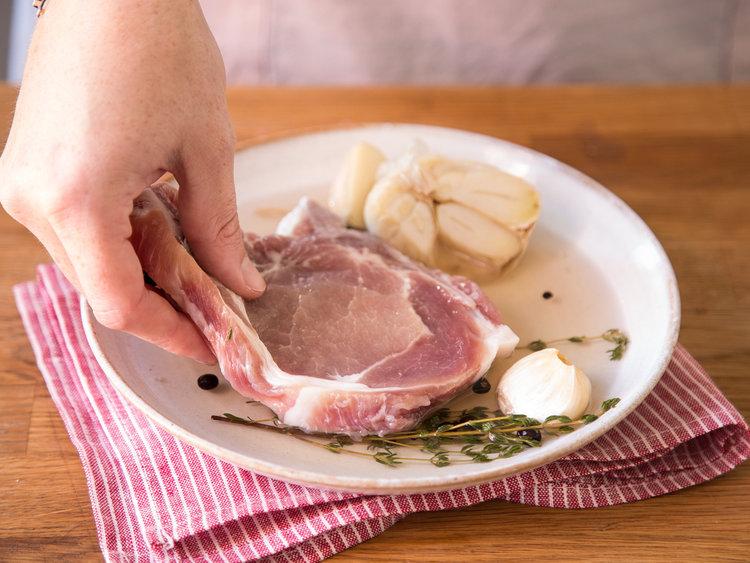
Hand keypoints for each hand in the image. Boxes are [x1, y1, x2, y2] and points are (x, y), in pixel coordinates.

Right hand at [0, 0, 264, 362]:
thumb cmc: (161, 51)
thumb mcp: (207, 149)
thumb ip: (219, 229)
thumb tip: (240, 285)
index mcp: (77, 200)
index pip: (121, 304)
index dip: (169, 332)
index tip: (210, 342)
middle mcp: (32, 201)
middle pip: (101, 287)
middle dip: (162, 302)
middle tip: (216, 302)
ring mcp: (21, 184)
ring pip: (87, 262)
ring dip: (142, 271)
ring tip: (195, 260)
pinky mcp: (26, 168)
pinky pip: (74, 229)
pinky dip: (119, 241)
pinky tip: (159, 226)